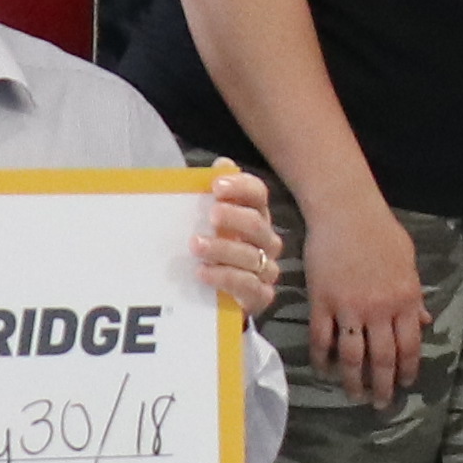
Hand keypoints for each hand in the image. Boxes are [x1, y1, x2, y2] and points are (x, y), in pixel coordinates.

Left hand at [190, 166, 282, 320]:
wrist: (209, 299)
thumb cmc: (210, 251)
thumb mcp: (204, 220)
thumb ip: (212, 192)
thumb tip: (222, 163)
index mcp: (254, 215)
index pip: (258, 194)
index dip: (241, 187)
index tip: (216, 186)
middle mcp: (265, 240)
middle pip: (257, 224)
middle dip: (234, 217)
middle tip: (211, 215)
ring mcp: (265, 269)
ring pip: (251, 256)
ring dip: (222, 249)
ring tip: (196, 245)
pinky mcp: (260, 296)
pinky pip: (249, 285)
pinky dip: (225, 277)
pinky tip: (203, 272)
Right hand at [297, 200, 429, 410]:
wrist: (345, 211)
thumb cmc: (380, 232)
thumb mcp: (408, 262)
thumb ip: (415, 295)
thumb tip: (424, 321)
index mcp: (405, 300)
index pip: (410, 345)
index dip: (407, 370)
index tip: (404, 385)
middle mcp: (379, 309)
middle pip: (382, 358)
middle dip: (383, 386)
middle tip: (381, 405)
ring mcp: (349, 307)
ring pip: (352, 356)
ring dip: (353, 381)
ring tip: (355, 396)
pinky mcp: (322, 302)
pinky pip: (322, 339)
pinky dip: (323, 359)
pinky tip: (325, 371)